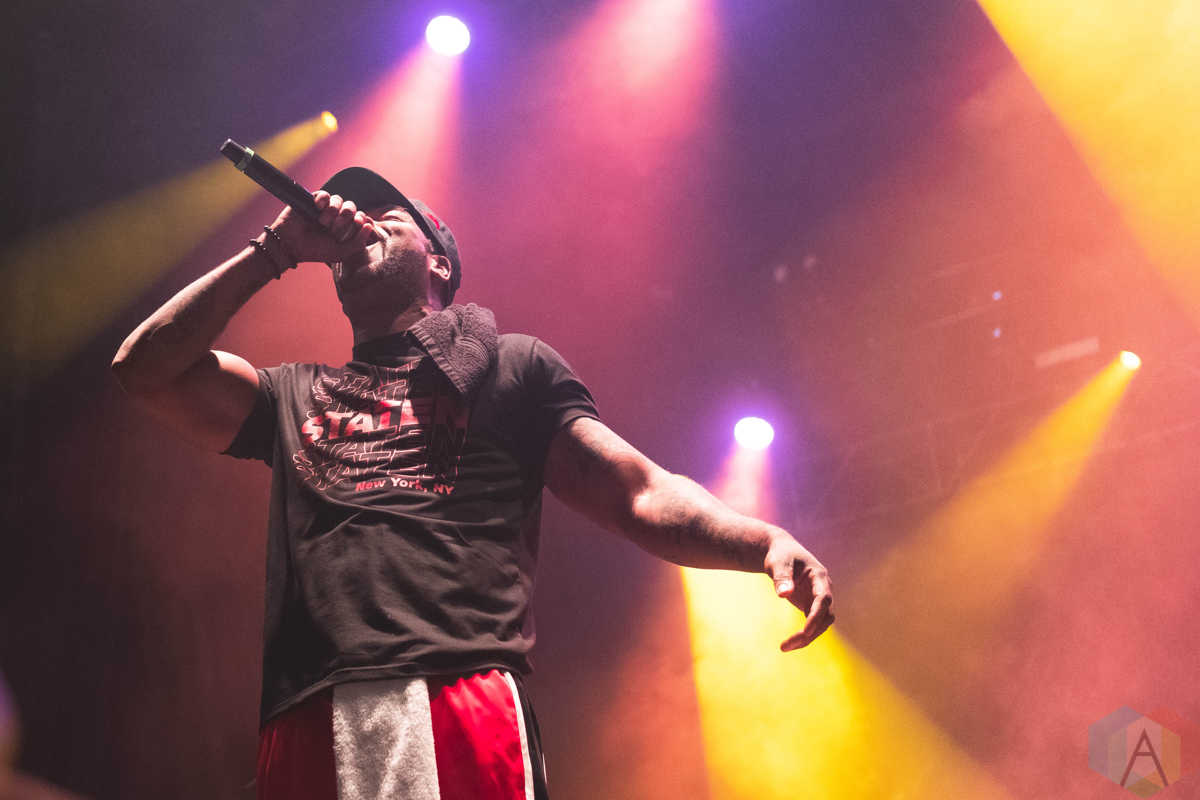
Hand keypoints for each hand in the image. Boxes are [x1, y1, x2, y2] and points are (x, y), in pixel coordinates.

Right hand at [267, 191, 378, 264]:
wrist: (291, 244)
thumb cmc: (315, 250)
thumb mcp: (340, 253)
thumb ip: (357, 244)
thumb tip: (369, 226)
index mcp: (344, 229)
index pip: (359, 217)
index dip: (361, 217)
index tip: (357, 223)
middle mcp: (336, 217)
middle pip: (351, 206)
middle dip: (347, 213)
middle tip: (337, 224)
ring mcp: (324, 209)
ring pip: (338, 199)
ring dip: (333, 209)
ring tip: (323, 221)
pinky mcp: (313, 201)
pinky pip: (324, 194)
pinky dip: (323, 199)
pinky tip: (318, 207)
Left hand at [765, 534, 833, 650]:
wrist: (780, 552)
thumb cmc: (779, 555)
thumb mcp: (777, 563)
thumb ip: (781, 577)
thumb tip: (784, 594)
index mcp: (819, 576)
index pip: (823, 599)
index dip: (816, 615)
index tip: (805, 631)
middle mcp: (824, 589)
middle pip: (826, 616)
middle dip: (810, 632)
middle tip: (788, 645)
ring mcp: (818, 599)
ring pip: (821, 624)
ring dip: (806, 638)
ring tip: (784, 648)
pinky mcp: (811, 606)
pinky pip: (812, 625)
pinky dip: (803, 636)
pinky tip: (788, 644)